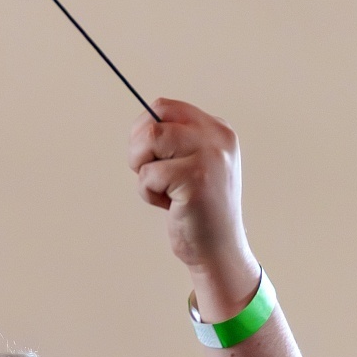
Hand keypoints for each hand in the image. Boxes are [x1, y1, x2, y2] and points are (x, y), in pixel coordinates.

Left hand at [129, 98, 260, 319]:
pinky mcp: (196, 179)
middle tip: (149, 174)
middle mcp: (217, 138)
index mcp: (218, 129)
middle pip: (152, 122)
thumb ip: (176, 141)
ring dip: (143, 170)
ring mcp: (209, 156)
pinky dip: (148, 193)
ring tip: (162, 189)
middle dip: (138, 149)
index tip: (147, 155)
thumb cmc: (199, 209)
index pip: (165, 107)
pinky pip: (149, 174)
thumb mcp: (196, 164)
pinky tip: (170, 206)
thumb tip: (140, 126)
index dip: (144, 128)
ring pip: (148, 141)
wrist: (219, 250)